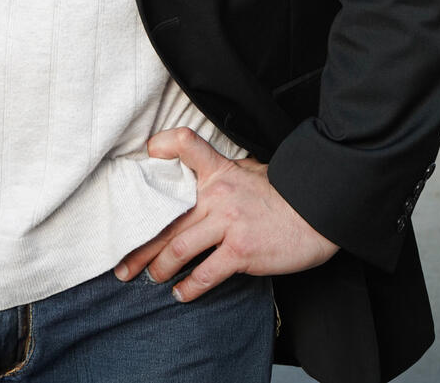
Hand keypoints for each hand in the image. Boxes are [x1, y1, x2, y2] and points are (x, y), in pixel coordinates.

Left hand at [114, 127, 337, 301]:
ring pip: (178, 247)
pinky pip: (205, 273)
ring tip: (149, 278)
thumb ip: (222, 175)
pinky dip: (189, 287)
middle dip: (140, 245)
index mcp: (219, 170)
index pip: (185, 144)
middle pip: (167, 218)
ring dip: (158, 267)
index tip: (145, 158)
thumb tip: (201, 182)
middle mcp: (217, 194)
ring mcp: (228, 223)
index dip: (162, 146)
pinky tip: (181, 294)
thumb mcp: (250, 171)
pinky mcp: (240, 251)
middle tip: (122, 264)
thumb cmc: (284, 194)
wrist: (317, 213)